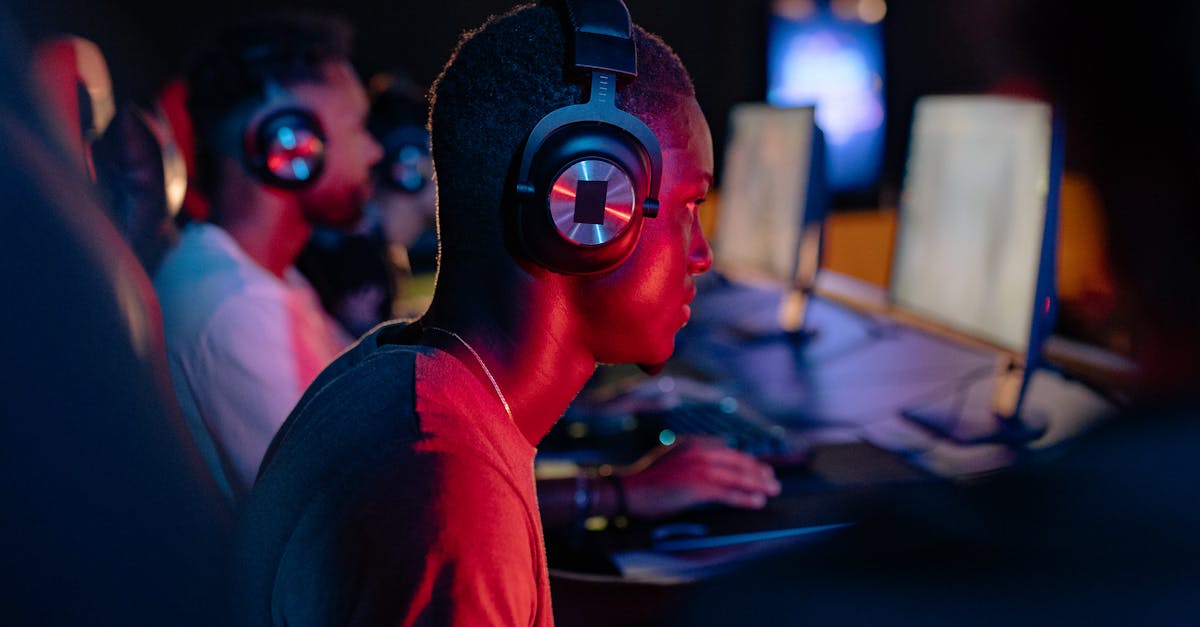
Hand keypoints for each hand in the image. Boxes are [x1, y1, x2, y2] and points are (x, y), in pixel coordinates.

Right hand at [620, 435, 781, 518]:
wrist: (628, 490)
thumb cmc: (647, 479)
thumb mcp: (672, 457)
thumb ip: (692, 456)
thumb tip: (714, 461)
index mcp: (693, 443)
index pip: (728, 450)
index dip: (746, 459)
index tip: (759, 467)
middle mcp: (698, 452)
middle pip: (737, 461)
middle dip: (758, 471)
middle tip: (772, 479)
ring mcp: (698, 469)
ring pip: (737, 476)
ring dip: (758, 484)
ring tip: (772, 490)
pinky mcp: (697, 487)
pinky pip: (728, 493)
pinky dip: (745, 498)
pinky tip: (756, 502)